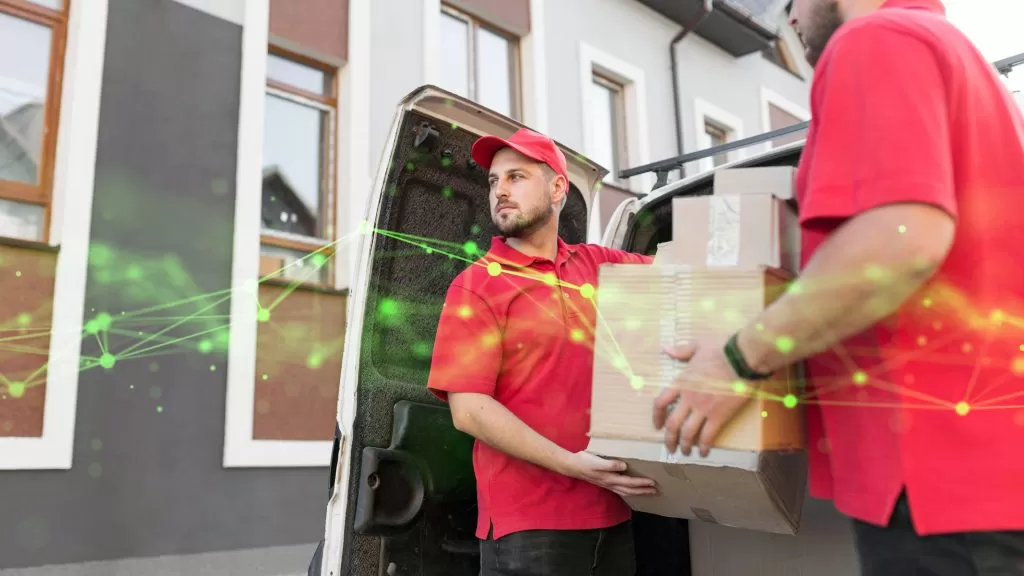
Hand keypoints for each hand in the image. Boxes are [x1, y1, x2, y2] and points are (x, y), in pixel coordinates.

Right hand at [562, 451, 657, 496]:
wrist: (572, 466)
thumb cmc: (585, 461)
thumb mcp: (596, 461)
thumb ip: (610, 464)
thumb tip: (624, 466)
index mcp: (610, 478)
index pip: (630, 482)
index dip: (641, 483)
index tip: (653, 482)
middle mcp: (610, 483)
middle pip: (630, 490)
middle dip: (643, 491)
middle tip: (656, 490)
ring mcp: (608, 484)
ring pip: (626, 491)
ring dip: (638, 492)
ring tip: (648, 491)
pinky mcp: (605, 482)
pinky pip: (621, 490)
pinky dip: (629, 491)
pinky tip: (631, 490)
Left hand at [653, 339, 754, 457]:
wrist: (742, 358)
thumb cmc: (721, 349)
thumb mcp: (698, 345)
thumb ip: (681, 350)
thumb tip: (666, 348)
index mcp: (681, 382)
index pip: (661, 402)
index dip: (657, 416)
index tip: (657, 425)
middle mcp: (689, 398)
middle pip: (672, 424)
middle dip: (669, 439)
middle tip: (670, 448)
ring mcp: (703, 409)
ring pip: (688, 433)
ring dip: (685, 446)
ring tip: (685, 453)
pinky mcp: (719, 416)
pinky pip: (708, 436)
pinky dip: (704, 446)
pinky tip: (704, 453)